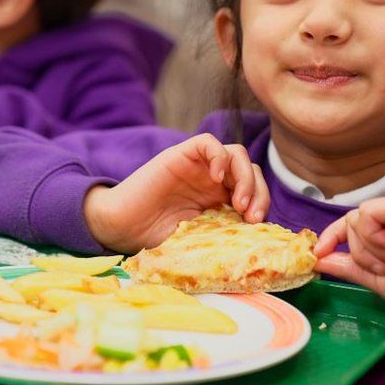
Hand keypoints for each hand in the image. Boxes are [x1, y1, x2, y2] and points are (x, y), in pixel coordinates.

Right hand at [83, 133, 269, 252]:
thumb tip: (256, 242)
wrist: (122, 228)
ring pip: (236, 154)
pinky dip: (219, 156)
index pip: (255, 188)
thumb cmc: (157, 238)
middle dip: (258, 191)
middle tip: (249, 216)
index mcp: (220, 198)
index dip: (261, 202)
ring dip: (244, 176)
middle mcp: (213, 179)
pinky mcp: (181, 155)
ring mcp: (198, 166)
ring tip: (236, 201)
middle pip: (251, 170)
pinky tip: (216, 178)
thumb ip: (224, 233)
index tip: (256, 224)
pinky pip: (208, 143)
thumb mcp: (200, 239)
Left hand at [313, 192, 384, 320]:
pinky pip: (367, 214)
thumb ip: (349, 265)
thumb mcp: (376, 277)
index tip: (318, 254)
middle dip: (360, 252)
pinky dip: (374, 238)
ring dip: (370, 249)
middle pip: (352, 221)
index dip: (332, 236)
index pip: (353, 222)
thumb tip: (319, 259)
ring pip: (357, 218)